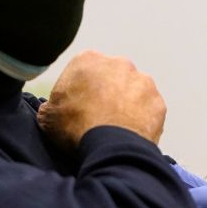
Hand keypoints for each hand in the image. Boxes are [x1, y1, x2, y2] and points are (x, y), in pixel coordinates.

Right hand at [37, 50, 165, 147]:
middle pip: (111, 77)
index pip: (82, 71)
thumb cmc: (74, 128)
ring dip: (126, 103)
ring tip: (116, 127)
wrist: (110, 147)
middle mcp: (119, 63)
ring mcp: (143, 81)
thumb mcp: (48, 116)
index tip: (77, 107)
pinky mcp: (158, 101)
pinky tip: (130, 133)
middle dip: (106, 92)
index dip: (79, 90)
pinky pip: (148, 109)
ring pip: (133, 91)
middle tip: (98, 116)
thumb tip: (54, 107)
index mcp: (88, 60)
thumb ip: (52, 104)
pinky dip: (141, 118)